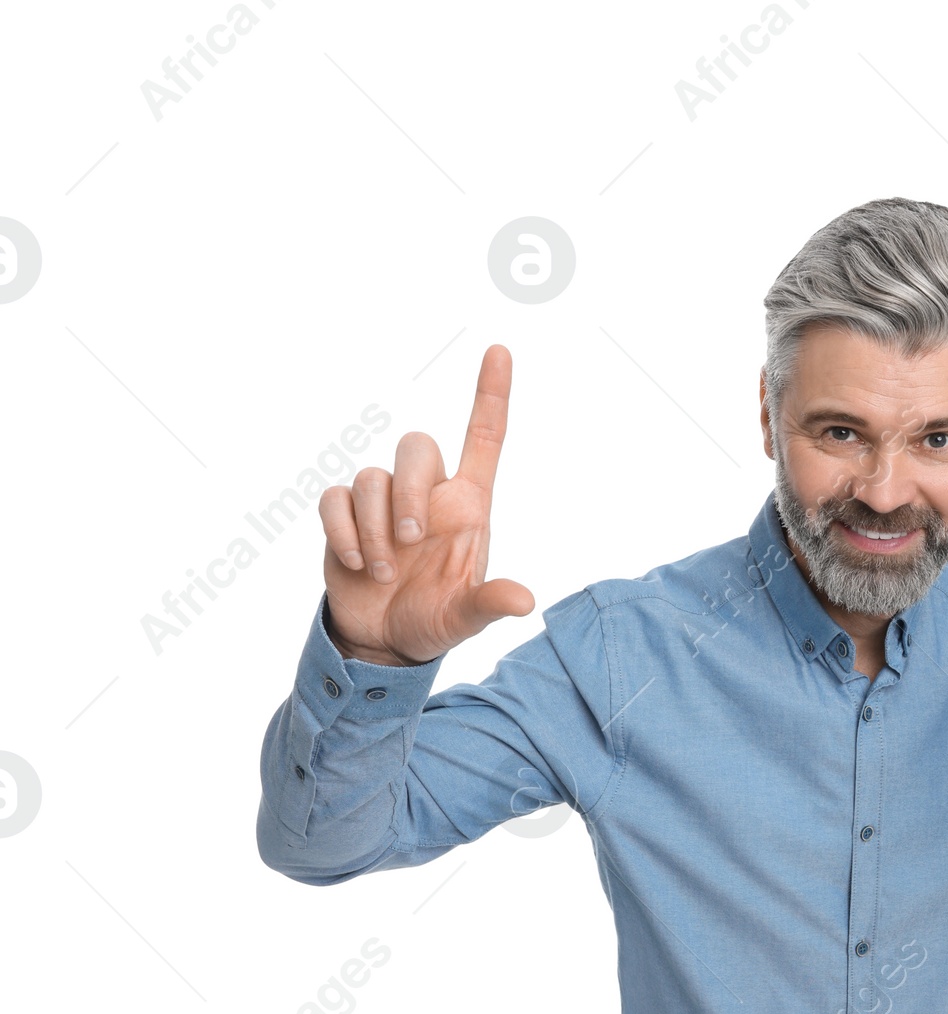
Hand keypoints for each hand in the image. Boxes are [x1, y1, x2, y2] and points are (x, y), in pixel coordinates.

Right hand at [318, 344, 534, 666]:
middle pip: (416, 445)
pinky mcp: (344, 515)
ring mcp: (382, 502)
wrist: (384, 642)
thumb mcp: (464, 619)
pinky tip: (358, 566)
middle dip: (408, 489)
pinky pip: (335, 498)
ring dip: (374, 529)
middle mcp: (426, 494)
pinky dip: (344, 532)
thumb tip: (525, 602)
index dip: (491, 394)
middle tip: (411, 539)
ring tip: (385, 574)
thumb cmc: (433, 620)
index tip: (500, 350)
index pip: (484, 438)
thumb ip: (489, 605)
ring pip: (370, 477)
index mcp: (466, 506)